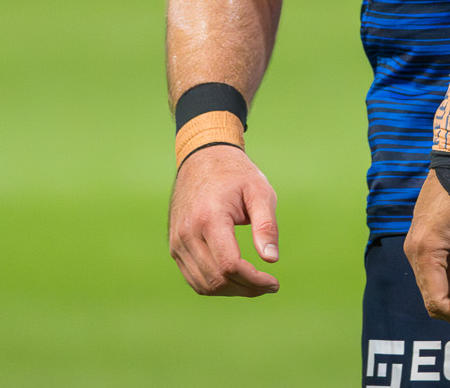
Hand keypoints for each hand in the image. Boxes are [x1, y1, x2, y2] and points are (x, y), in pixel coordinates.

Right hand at [167, 146, 280, 295]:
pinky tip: (236, 279)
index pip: (229, 265)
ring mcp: (178, 242)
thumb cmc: (236, 174)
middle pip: (217, 279)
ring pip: (203, 284)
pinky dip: (215, 285)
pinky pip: (194, 278)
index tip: (274, 282)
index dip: (254, 280)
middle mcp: (188, 233)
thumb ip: (266, 225)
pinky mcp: (175, 246)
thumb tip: (271, 260)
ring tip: (255, 284)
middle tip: (270, 285)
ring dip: (232, 290)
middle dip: (247, 288)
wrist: (202, 159)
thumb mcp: (259, 191)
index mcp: (210, 218)